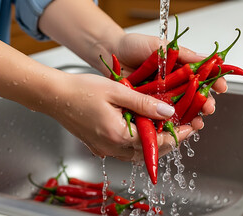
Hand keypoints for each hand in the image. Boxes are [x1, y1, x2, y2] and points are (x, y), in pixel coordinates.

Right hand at [47, 72, 175, 160]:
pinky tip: (141, 128)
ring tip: (165, 126)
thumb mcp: (117, 91)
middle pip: (150, 151)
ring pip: (137, 152)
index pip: (157, 142)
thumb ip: (144, 103)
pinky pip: (124, 149)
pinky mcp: (98, 144)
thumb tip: (168, 112)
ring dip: (154, 142)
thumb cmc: (80, 90)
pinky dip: (138, 141)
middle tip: (182, 126)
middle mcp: (112, 147)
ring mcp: (104, 148)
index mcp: (119, 135)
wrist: (53, 96)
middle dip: (169, 140)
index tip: (190, 126)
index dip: (177, 134)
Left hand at [94, 33, 227, 158]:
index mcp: (181, 69)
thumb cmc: (134, 45)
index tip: (222, 87)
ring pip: (181, 111)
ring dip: (192, 119)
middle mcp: (174, 85)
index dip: (214, 83)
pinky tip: (177, 129)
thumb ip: (183, 53)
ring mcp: (161, 98)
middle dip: (205, 105)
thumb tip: (207, 59)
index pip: (203, 78)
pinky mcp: (148, 107)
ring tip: (197, 123)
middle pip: (195, 98)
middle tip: (209, 108)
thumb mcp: (161, 45)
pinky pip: (160, 118)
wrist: (111, 52)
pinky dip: (169, 125)